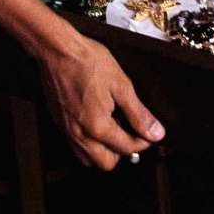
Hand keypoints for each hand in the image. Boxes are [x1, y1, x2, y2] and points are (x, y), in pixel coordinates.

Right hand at [38, 34, 164, 169]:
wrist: (58, 50)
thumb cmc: (87, 62)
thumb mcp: (121, 85)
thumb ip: (139, 114)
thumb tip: (155, 132)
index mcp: (98, 127)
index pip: (127, 149)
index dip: (143, 141)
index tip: (149, 131)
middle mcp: (80, 135)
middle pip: (106, 163)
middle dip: (122, 152)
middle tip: (131, 132)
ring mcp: (67, 131)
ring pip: (88, 159)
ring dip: (104, 151)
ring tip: (114, 128)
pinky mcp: (60, 124)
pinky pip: (76, 147)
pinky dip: (89, 144)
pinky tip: (97, 124)